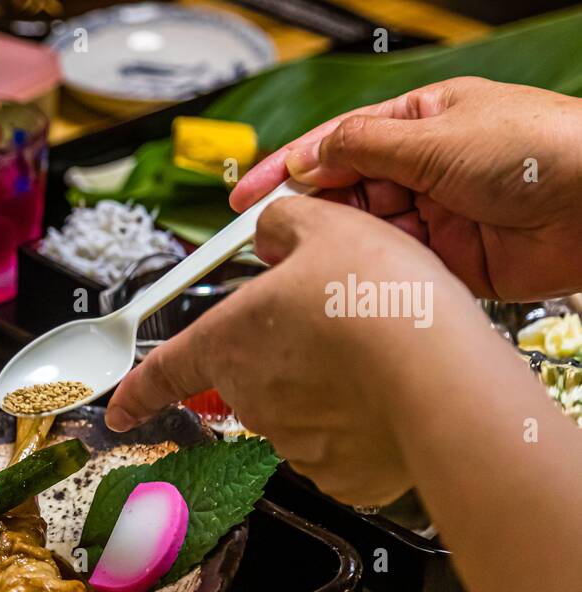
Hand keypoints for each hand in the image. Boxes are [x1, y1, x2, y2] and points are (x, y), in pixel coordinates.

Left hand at [105, 197, 493, 505]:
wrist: (441, 380)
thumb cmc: (380, 303)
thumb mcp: (326, 227)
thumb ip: (284, 226)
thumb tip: (270, 231)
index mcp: (228, 341)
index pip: (163, 371)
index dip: (136, 391)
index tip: (120, 411)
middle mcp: (250, 397)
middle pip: (254, 378)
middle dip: (287, 359)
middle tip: (340, 330)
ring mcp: (292, 440)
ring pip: (301, 411)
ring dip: (328, 389)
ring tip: (377, 358)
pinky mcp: (337, 474)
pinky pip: (342, 446)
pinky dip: (361, 426)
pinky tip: (390, 397)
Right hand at [230, 77, 581, 300]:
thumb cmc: (541, 148)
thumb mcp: (435, 136)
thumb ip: (363, 149)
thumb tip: (310, 157)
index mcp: (420, 124)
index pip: (336, 144)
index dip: (286, 169)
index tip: (244, 196)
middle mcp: (424, 169)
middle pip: (344, 192)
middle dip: (309, 211)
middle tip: (269, 234)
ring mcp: (435, 216)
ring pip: (365, 233)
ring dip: (341, 243)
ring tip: (314, 254)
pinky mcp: (448, 263)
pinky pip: (394, 268)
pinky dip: (373, 271)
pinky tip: (357, 273)